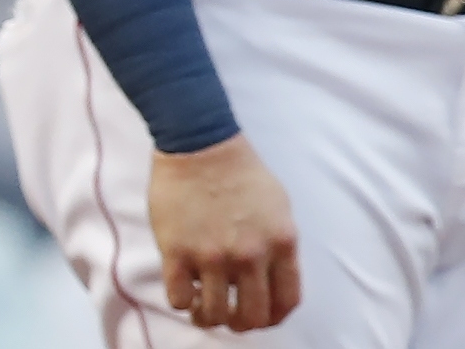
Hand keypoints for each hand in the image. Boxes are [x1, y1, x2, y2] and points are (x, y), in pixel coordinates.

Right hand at [148, 132, 300, 330]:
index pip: (286, 302)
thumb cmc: (239, 170)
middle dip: (241, 323)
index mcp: (281, 243)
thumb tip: (273, 279)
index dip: (272, 317)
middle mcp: (250, 254)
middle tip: (230, 315)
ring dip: (209, 317)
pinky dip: (182, 302)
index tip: (260, 315)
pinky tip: (183, 288)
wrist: (199, 142)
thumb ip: (279, 245)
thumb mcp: (279, 206)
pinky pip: (179, 299)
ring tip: (201, 307)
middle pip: (252, 317)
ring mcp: (212, 255)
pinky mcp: (177, 251)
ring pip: (215, 315)